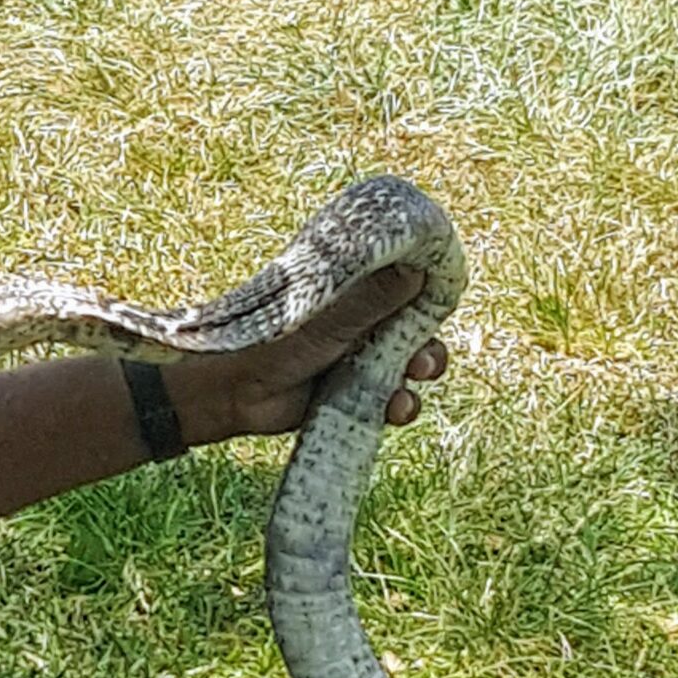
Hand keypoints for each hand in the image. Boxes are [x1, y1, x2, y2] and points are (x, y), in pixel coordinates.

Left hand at [166, 265, 449, 443]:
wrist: (236, 393)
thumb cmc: (274, 340)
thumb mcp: (328, 317)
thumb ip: (372, 297)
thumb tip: (417, 268)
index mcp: (357, 288)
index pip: (408, 281)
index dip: (429, 291)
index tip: (441, 299)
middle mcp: (363, 319)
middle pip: (416, 327)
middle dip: (428, 343)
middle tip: (425, 358)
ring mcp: (360, 357)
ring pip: (407, 364)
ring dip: (417, 374)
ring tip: (410, 383)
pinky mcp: (354, 394)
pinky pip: (390, 398)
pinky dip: (398, 404)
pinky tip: (395, 409)